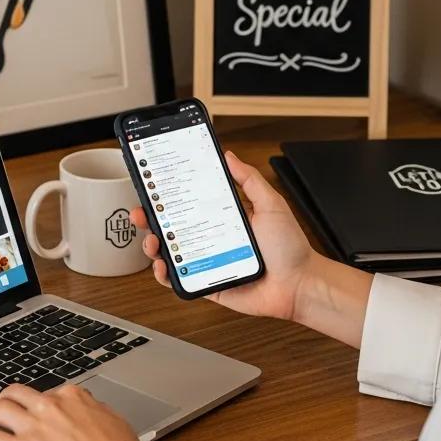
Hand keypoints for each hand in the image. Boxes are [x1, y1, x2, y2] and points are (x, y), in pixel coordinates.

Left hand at [0, 383, 143, 440]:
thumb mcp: (113, 420)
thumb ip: (94, 412)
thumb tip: (89, 412)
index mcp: (73, 396)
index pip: (47, 393)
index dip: (38, 404)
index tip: (35, 411)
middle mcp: (50, 405)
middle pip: (16, 393)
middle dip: (4, 399)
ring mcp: (34, 426)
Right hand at [130, 150, 317, 321]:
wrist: (300, 284)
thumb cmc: (290, 247)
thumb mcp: (271, 204)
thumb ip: (250, 180)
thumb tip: (229, 156)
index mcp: (224, 217)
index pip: (191, 202)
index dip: (170, 195)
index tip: (154, 185)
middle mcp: (213, 238)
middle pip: (173, 226)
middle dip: (151, 218)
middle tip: (141, 212)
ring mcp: (208, 262)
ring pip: (171, 252)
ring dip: (154, 244)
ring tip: (151, 239)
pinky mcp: (208, 284)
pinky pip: (181, 280)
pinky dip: (165, 275)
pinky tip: (163, 265)